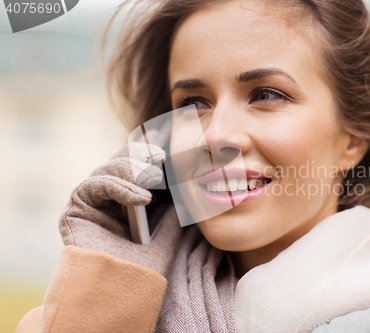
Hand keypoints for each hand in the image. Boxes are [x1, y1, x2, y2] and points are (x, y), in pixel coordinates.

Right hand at [59, 143, 181, 276]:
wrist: (123, 294)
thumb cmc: (146, 271)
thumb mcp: (169, 237)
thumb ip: (174, 214)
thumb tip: (185, 193)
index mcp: (130, 204)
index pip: (138, 168)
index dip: (151, 156)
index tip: (170, 153)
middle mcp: (109, 201)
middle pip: (121, 162)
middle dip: (142, 156)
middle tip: (162, 158)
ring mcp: (92, 203)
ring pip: (108, 169)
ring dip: (133, 170)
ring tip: (153, 181)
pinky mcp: (76, 208)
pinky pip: (96, 184)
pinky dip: (119, 186)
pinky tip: (142, 198)